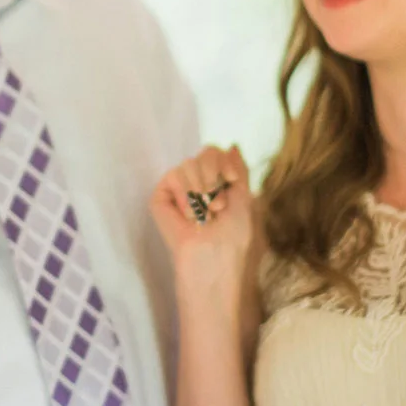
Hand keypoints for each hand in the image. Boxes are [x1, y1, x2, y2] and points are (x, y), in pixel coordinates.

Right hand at [149, 146, 254, 311]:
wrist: (212, 260)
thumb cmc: (232, 239)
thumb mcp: (245, 200)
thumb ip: (239, 171)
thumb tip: (232, 144)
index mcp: (218, 184)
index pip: (218, 154)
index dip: (225, 164)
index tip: (230, 183)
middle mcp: (197, 183)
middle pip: (204, 153)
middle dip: (215, 178)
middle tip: (217, 208)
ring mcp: (178, 191)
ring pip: (188, 163)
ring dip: (201, 191)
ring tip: (203, 217)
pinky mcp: (161, 200)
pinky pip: (172, 176)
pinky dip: (184, 193)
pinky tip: (189, 215)